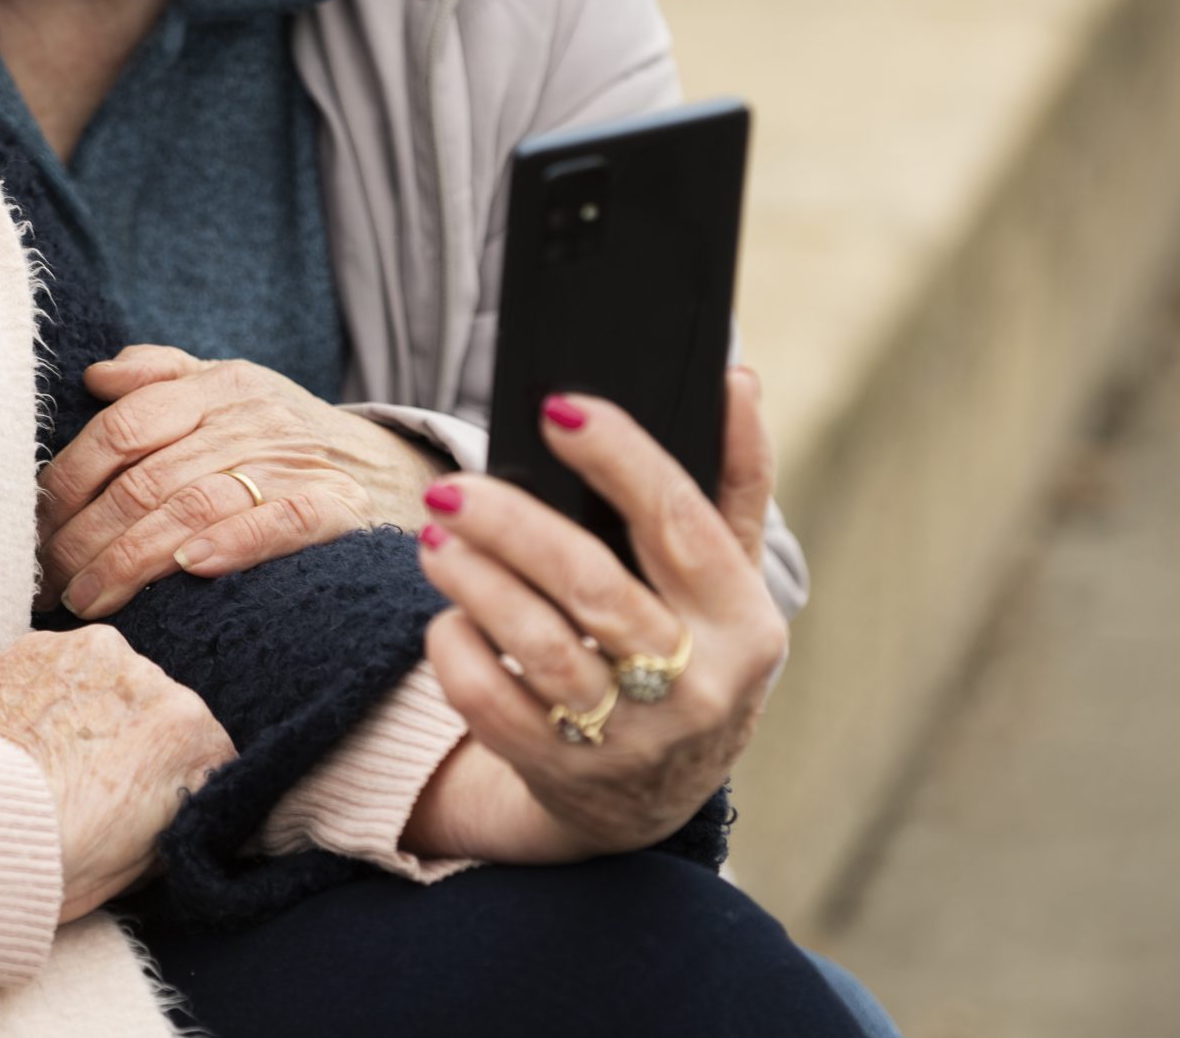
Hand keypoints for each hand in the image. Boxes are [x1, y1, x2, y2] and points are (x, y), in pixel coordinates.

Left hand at [0, 626, 236, 921]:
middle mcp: (151, 677)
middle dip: (134, 734)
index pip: (206, 748)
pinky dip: (50, 690)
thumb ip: (178, 811)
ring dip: (93, 704)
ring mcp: (93, 653)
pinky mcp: (40, 643)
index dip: (178, 774)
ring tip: (55, 750)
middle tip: (95, 775)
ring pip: (109, 676)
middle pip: (157, 705)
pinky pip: (61, 665)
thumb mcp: (147, 858)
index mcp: (188, 733)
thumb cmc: (58, 858)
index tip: (151, 793)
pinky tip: (27, 728)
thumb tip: (183, 803)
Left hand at [40, 346, 440, 617]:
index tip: (32, 528)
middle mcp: (250, 419)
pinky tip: (188, 569)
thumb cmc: (287, 436)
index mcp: (216, 386)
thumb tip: (95, 376)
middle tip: (48, 582)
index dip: (68, 481)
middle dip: (86, 536)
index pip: (122, 428)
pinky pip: (278, 522)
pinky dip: (232, 543)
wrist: (392, 467)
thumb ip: (162, 377)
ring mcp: (293, 461)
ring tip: (89, 598)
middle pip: (147, 478)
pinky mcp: (335, 507)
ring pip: (194, 506)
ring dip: (132, 558)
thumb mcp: (230, 390)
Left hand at [403, 369, 787, 861]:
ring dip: (474, 581)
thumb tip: (735, 379)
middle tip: (453, 488)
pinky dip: (457, 652)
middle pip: (592, 587)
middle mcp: (696, 687)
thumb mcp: (730, 580)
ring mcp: (628, 740)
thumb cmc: (692, 652)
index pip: (679, 523)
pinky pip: (490, 705)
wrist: (653, 800)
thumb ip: (735, 481)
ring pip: (535, 645)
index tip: (557, 407)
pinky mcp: (561, 774)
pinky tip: (447, 616)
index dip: (620, 458)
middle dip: (513, 527)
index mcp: (744, 624)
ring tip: (435, 538)